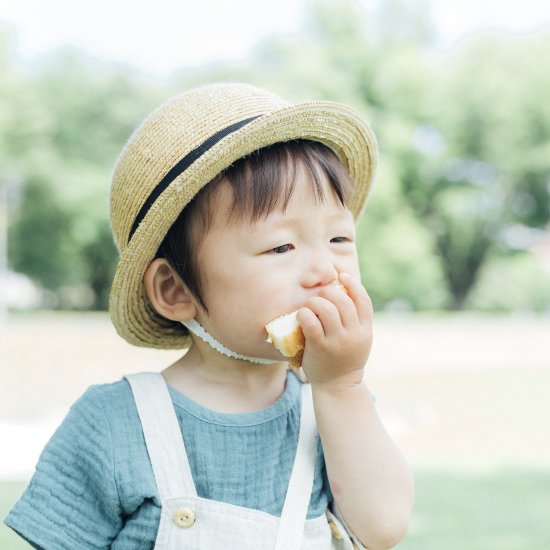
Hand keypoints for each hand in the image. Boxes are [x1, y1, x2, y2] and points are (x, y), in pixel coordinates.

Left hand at [296, 272, 372, 388]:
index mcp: (365, 330)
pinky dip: (304, 314)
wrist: (338, 386)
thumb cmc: (345, 358)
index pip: (363, 300)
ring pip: (327, 308)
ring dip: (315, 302)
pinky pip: (311, 322)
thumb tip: (343, 290)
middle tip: (320, 296)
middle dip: (328, 292)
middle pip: (343, 300)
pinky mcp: (320, 347)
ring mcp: (337, 341)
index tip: (342, 276)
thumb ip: (355, 320)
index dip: (353, 284)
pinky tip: (302, 316)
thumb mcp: (359, 339)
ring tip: (310, 307)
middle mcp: (354, 334)